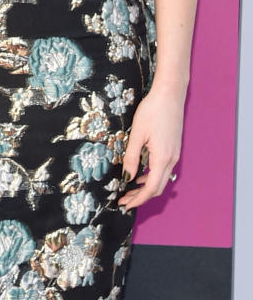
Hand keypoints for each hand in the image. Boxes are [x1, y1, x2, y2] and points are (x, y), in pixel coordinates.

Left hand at [118, 83, 183, 210]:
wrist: (170, 95)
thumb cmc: (152, 111)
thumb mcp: (137, 134)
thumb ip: (132, 157)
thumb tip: (126, 177)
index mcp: (162, 158)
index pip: (151, 188)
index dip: (137, 199)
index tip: (124, 204)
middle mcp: (172, 159)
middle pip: (157, 187)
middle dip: (140, 196)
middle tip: (124, 199)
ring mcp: (174, 154)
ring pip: (161, 179)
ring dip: (146, 187)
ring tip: (129, 189)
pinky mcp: (173, 148)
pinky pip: (163, 169)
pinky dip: (151, 176)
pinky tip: (140, 174)